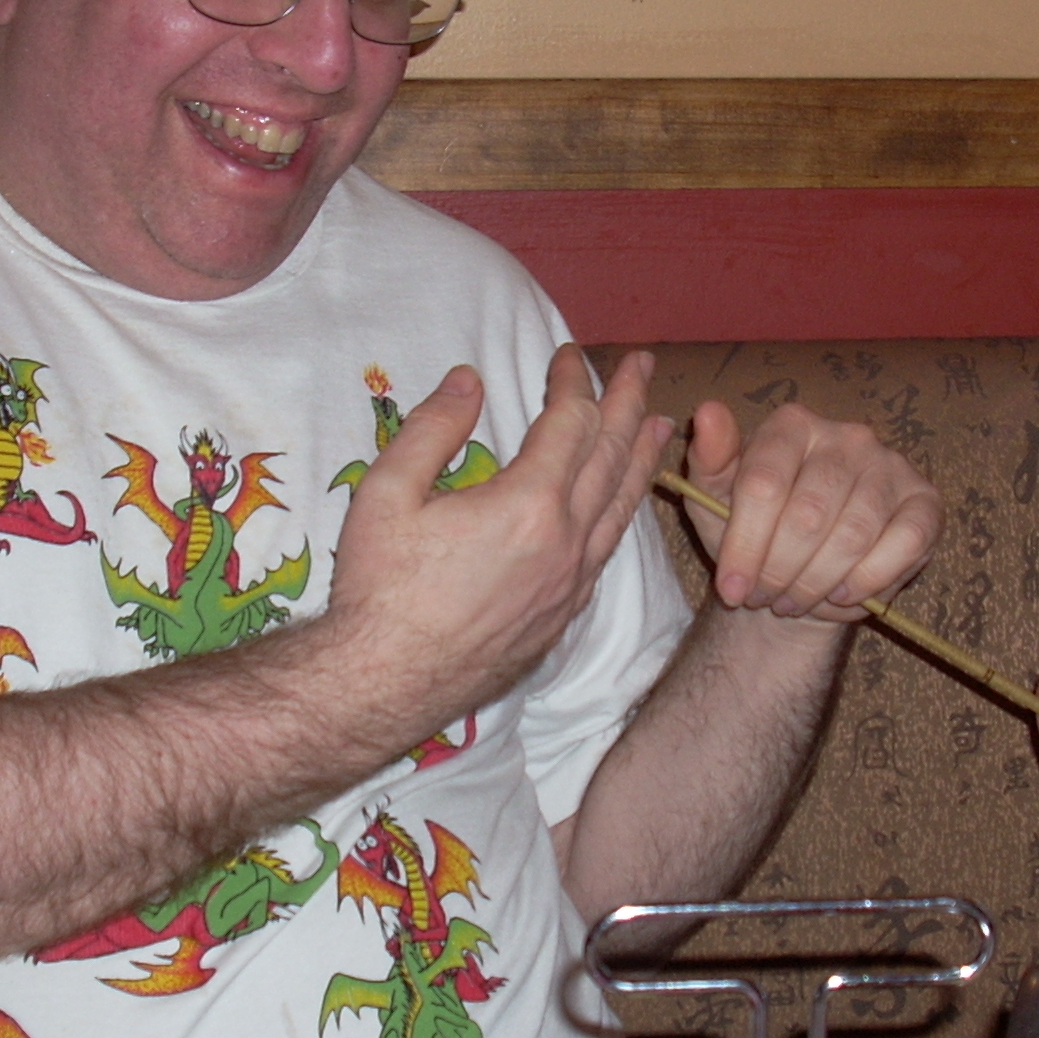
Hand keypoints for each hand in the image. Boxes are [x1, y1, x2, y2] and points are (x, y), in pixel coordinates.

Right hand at [324, 347, 670, 741]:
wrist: (386, 684)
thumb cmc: (380, 589)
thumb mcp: (386, 494)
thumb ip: (432, 428)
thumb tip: (468, 380)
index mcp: (528, 505)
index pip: (572, 422)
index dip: (573, 380)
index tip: (567, 353)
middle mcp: (566, 542)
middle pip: (612, 456)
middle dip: (627, 403)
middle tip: (642, 364)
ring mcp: (571, 582)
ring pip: (621, 506)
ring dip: (642, 457)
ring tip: (659, 423)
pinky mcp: (564, 614)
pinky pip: (607, 549)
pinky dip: (622, 510)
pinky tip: (621, 501)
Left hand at [673, 399, 941, 623]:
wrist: (805, 570)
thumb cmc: (758, 530)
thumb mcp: (716, 500)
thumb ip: (708, 460)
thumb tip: (706, 412)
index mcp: (793, 425)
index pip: (764, 484)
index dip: (744, 546)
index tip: (731, 589)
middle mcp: (848, 434)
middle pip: (808, 515)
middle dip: (780, 571)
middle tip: (766, 598)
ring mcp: (891, 466)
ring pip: (852, 536)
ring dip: (818, 583)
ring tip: (796, 600)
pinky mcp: (925, 502)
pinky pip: (902, 545)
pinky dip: (869, 581)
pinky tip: (843, 594)